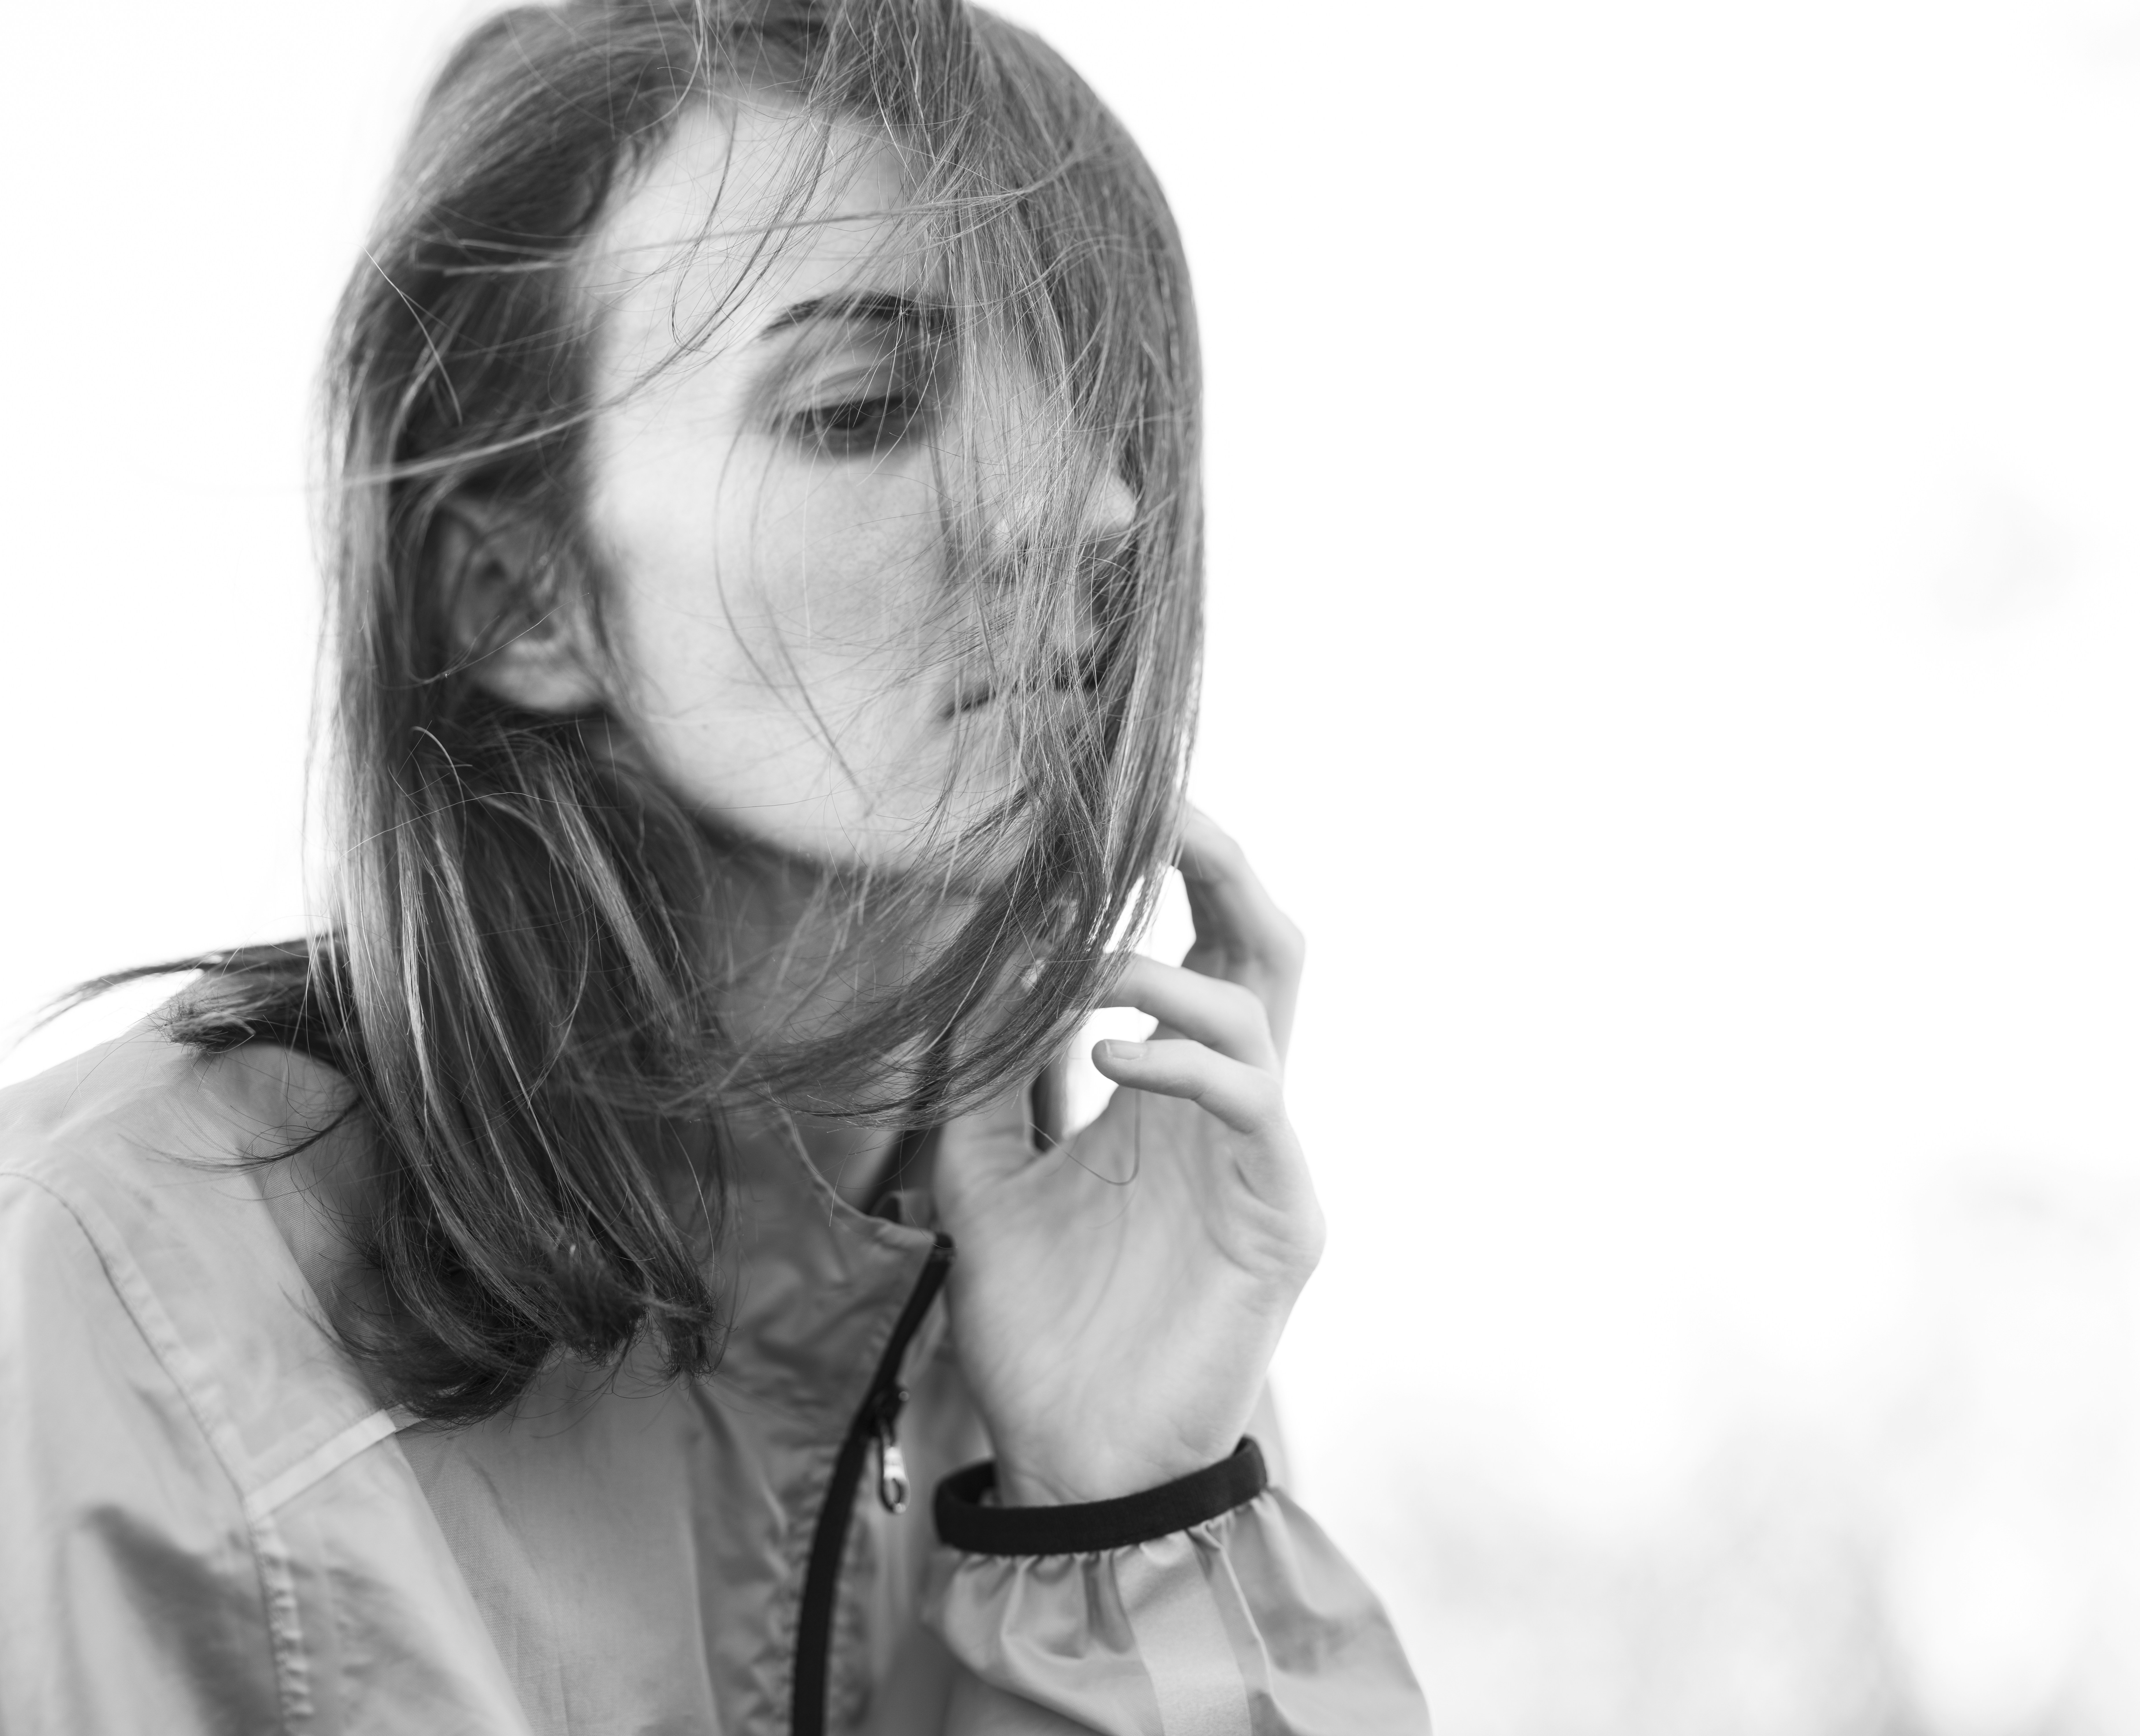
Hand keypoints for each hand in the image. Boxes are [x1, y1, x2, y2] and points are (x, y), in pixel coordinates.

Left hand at [930, 807, 1322, 1506]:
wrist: (1070, 1461)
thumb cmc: (1038, 1329)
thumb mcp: (980, 1178)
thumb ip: (982, 1078)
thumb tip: (976, 966)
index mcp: (1164, 1093)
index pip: (1195, 946)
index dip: (1172, 868)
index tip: (1109, 801)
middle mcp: (1224, 1109)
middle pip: (1261, 945)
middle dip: (1222, 864)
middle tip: (1161, 804)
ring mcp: (1263, 1159)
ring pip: (1265, 1007)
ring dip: (1172, 970)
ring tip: (1088, 977)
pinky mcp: (1285, 1216)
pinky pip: (1257, 1100)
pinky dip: (1185, 1058)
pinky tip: (1109, 1056)